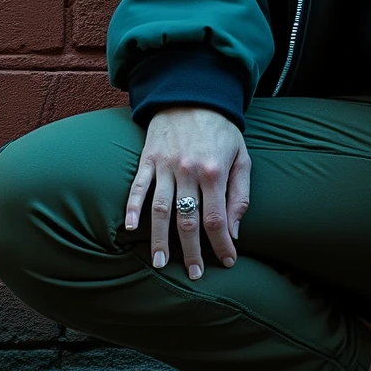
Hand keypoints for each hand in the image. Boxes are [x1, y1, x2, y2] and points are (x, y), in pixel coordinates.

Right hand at [123, 106, 249, 279]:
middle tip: (193, 275)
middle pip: (188, 220)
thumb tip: (234, 230)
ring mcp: (165, 166)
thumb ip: (240, 194)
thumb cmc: (221, 130)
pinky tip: (129, 228)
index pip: (217, 218)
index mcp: (214, 172)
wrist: (193, 95)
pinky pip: (137, 187)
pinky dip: (131, 207)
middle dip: (191, 251)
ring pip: (160, 210)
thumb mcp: (241, 157)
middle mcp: (188, 172)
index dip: (221, 244)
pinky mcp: (148, 159)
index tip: (227, 262)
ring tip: (159, 264)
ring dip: (158, 239)